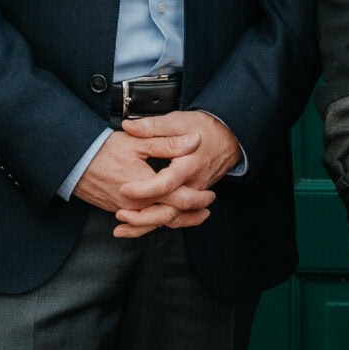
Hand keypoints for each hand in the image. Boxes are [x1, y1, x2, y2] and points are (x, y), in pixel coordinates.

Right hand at [73, 124, 215, 237]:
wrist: (74, 161)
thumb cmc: (105, 150)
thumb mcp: (139, 142)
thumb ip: (168, 144)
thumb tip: (194, 141)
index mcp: (147, 186)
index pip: (179, 199)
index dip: (198, 199)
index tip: (210, 195)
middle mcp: (137, 203)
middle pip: (170, 216)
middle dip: (192, 214)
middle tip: (207, 208)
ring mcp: (126, 210)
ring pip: (156, 223)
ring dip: (177, 222)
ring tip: (191, 217)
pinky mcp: (118, 211)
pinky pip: (140, 224)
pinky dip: (154, 224)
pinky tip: (161, 221)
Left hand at [113, 112, 242, 235]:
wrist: (228, 136)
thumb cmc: (203, 128)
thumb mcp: (177, 121)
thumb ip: (152, 126)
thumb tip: (128, 126)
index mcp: (188, 165)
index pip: (166, 183)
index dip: (144, 189)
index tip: (124, 188)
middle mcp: (193, 184)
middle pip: (170, 210)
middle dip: (144, 217)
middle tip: (120, 213)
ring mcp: (194, 194)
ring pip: (172, 218)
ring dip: (147, 225)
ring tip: (123, 228)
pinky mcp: (192, 198)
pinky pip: (176, 217)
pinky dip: (157, 224)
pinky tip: (138, 227)